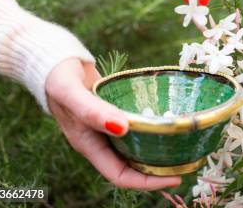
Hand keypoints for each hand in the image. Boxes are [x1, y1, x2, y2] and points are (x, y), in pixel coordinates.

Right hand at [45, 59, 180, 189]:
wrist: (55, 60)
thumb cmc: (57, 78)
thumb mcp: (72, 93)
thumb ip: (92, 111)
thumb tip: (121, 128)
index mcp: (89, 145)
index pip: (121, 175)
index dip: (147, 182)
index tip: (175, 175)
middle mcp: (100, 140)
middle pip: (132, 165)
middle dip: (158, 168)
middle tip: (187, 161)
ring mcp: (108, 127)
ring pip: (136, 146)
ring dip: (157, 148)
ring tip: (184, 144)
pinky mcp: (115, 112)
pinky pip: (137, 125)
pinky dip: (152, 126)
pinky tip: (169, 120)